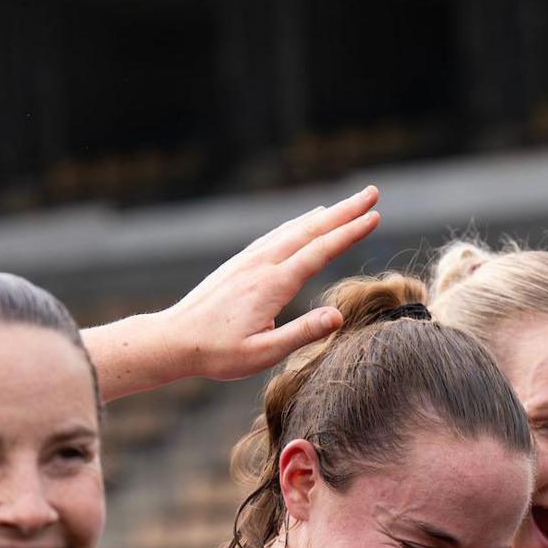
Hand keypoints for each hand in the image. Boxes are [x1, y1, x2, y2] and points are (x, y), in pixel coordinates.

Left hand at [149, 187, 381, 382]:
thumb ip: (300, 334)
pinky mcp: (238, 264)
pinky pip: (274, 235)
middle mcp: (261, 264)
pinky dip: (297, 224)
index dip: (349, 233)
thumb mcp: (262, 354)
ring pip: (292, 229)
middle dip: (344, 211)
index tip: (375, 216)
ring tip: (346, 204)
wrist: (172, 340)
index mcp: (272, 284)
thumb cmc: (216, 354)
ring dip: (323, 215)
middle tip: (373, 193)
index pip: (319, 251)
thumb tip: (338, 316)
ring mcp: (248, 261)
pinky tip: (304, 223)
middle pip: (310, 230)